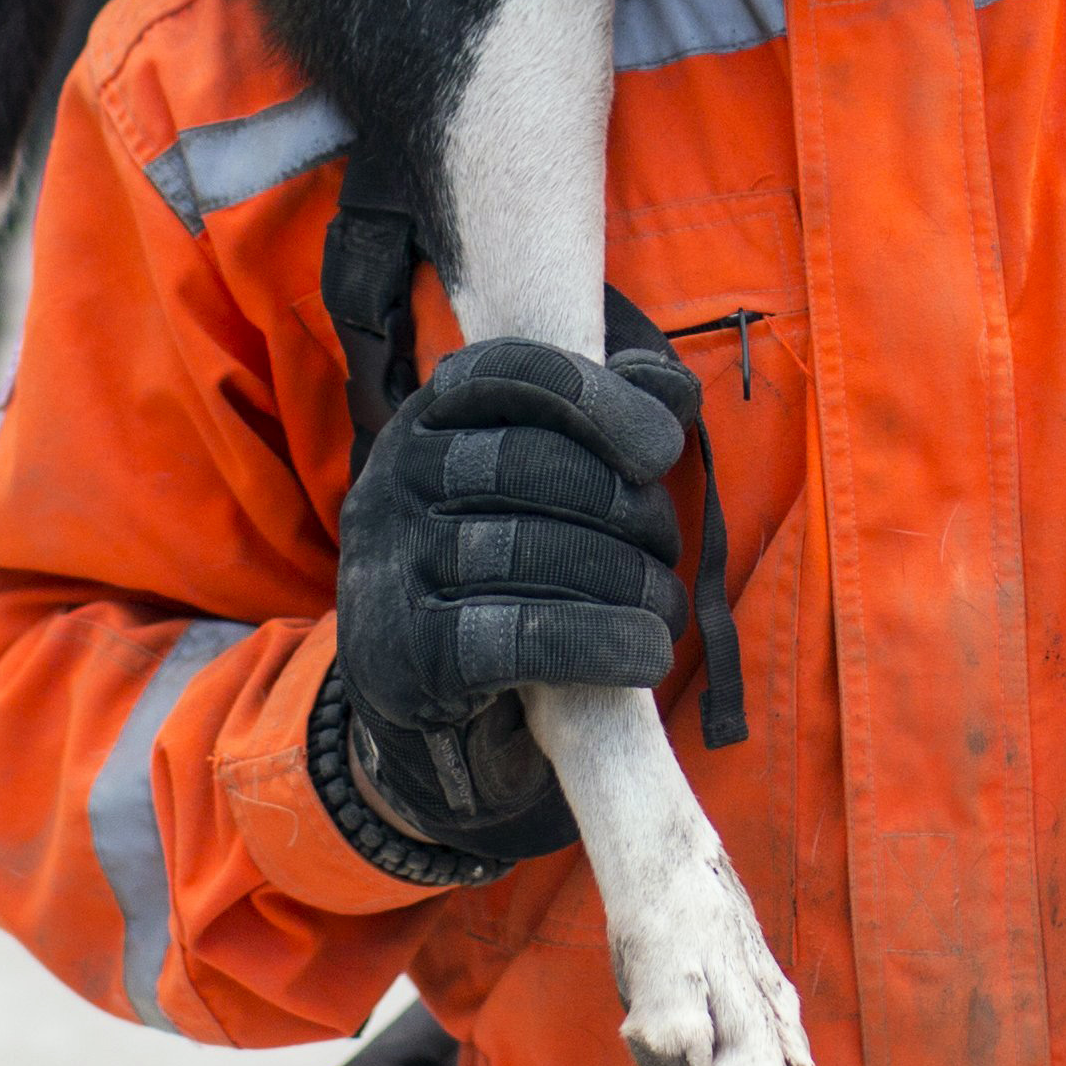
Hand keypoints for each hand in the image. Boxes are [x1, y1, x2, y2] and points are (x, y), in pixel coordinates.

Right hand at [322, 338, 700, 867]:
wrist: (416, 691)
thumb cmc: (498, 560)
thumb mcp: (537, 478)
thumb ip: (600, 418)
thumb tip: (673, 390)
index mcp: (434, 416)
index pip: (512, 373)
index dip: (597, 399)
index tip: (662, 450)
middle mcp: (397, 476)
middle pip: (531, 463)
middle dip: (624, 506)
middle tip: (665, 548)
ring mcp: (392, 565)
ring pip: (528, 549)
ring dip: (625, 579)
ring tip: (665, 609)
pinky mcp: (404, 653)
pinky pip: (512, 637)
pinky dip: (594, 642)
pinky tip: (643, 652)